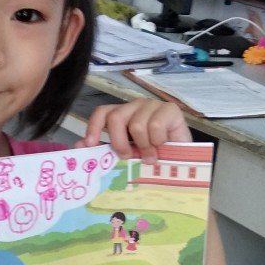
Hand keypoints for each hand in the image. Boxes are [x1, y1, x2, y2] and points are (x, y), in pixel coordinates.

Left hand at [75, 98, 190, 163]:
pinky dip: (156, 141)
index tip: (90, 144)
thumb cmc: (154, 157)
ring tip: (150, 157)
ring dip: (143, 146)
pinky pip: (155, 125)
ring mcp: (152, 106)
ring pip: (136, 124)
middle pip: (116, 117)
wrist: (185, 159)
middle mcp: (134, 107)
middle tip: (127, 156)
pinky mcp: (170, 109)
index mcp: (121, 115)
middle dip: (119, 141)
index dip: (93, 127)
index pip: (102, 112)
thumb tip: (79, 147)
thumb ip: (106, 150)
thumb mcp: (129, 156)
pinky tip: (162, 147)